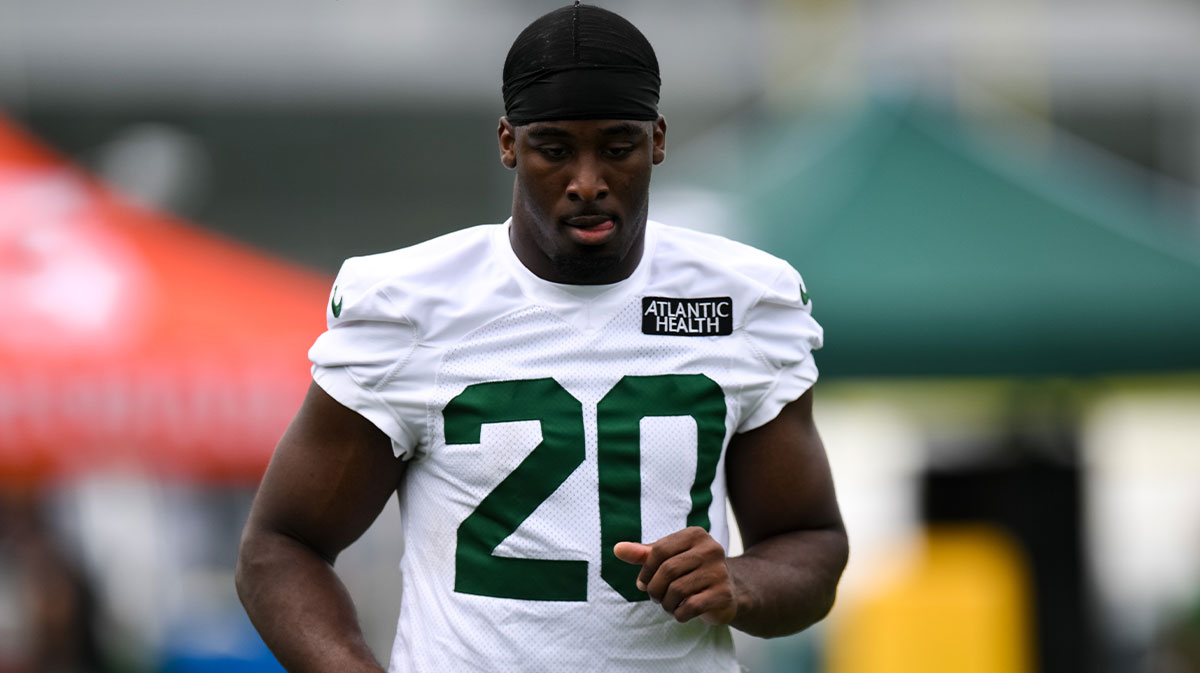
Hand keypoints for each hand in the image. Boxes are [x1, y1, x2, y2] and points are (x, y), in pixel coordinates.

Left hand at [613, 527, 738, 624]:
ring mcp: (719, 572)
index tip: (642, 582)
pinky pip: (690, 606)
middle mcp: (711, 549)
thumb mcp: (667, 559)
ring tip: (668, 604)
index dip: (645, 570)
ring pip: (677, 590)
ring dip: (666, 603)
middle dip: (654, 589)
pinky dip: (679, 613)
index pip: (659, 550)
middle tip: (655, 597)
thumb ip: (642, 554)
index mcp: (696, 534)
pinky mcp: (723, 594)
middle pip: (667, 570)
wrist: (727, 592)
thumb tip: (617, 549)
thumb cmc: (690, 572)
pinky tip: (681, 612)